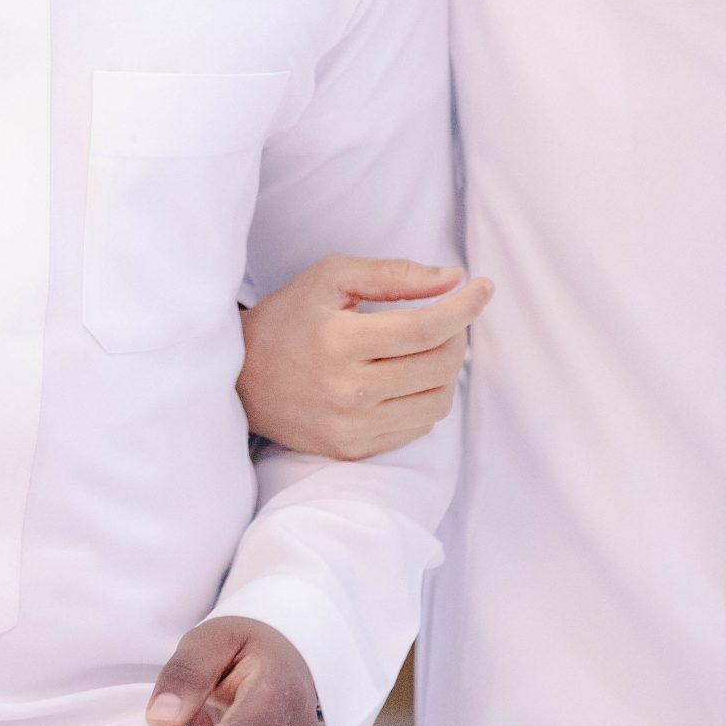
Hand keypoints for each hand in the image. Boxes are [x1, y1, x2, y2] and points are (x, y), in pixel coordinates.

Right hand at [238, 255, 492, 459]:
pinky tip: (405, 379)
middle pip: (440, 366)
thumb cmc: (288, 318)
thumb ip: (394, 275)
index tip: (484, 287)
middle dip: (457, 334)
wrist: (241, 380)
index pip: (427, 328)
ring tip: (428, 349)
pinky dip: (423, 399)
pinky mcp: (353, 450)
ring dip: (446, 371)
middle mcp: (348, 390)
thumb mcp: (331, 278)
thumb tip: (453, 279)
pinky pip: (417, 428)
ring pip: (437, 402)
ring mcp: (351, 427)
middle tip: (448, 317)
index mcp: (340, 341)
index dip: (466, 307)